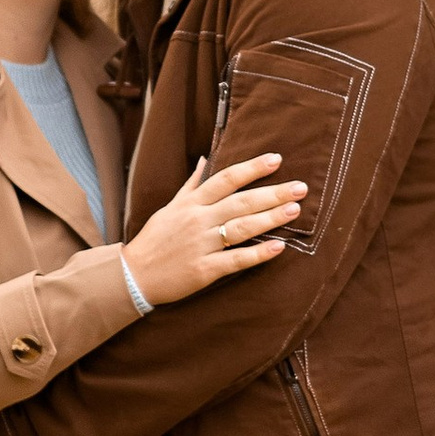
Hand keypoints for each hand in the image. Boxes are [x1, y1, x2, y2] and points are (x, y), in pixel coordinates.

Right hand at [121, 150, 306, 306]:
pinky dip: (257, 254)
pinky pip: (235, 260)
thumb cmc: (154, 240)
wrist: (133, 275)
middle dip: (272, 193)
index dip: (252, 168)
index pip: (226, 179)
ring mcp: (201, 245)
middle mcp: (198, 221)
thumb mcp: (170, 207)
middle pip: (241, 202)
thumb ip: (191, 185)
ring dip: (270, 218)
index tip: (276, 159)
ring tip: (295, 210)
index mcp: (191, 204)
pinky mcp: (203, 270)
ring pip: (241, 228)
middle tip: (301, 187)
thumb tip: (204, 159)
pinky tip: (278, 247)